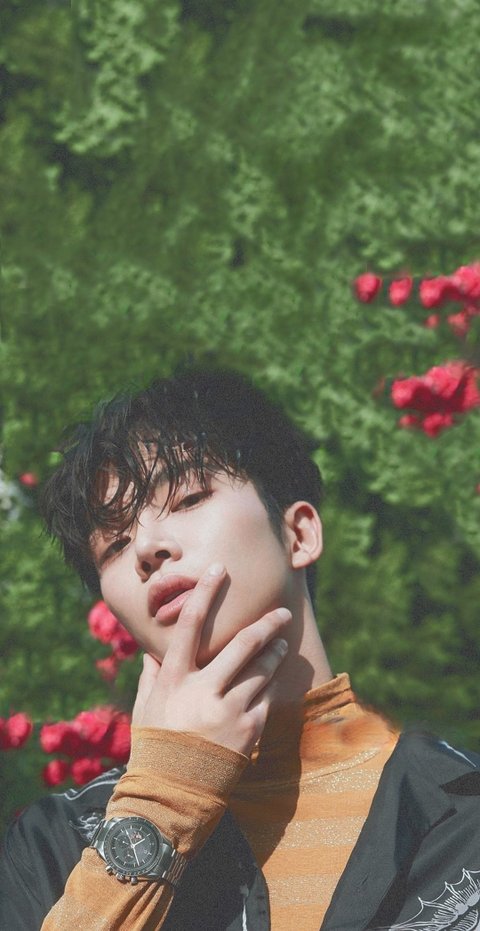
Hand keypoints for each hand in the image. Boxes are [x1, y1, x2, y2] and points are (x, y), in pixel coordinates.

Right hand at [132, 563, 290, 754]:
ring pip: (261, 670)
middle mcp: (203, 690)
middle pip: (242, 644)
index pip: (190, 626)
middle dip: (266, 624)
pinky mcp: (248, 731)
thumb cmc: (155, 745)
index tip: (219, 569)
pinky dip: (269, 687)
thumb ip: (153, 675)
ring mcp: (228, 711)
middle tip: (280, 613)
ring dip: (274, 653)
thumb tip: (153, 650)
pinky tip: (272, 680)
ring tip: (280, 644)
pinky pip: (266, 699)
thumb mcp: (146, 707)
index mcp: (174, 679)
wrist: (172, 793)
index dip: (205, 594)